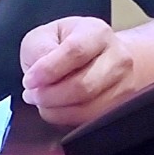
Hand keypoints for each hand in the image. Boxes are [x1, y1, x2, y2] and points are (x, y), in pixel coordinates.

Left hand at [19, 16, 136, 127]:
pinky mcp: (121, 107)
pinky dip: (66, 119)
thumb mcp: (47, 35)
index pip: (75, 52)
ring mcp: (124, 85)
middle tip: (32, 94)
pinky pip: (90, 121)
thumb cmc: (71, 44)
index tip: (29, 80)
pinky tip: (56, 108)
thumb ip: (39, 50)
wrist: (105, 56)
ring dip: (56, 110)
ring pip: (87, 109)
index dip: (48, 69)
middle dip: (49, 95)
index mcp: (97, 33)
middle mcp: (118, 58)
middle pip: (83, 86)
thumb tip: (38, 76)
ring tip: (42, 101)